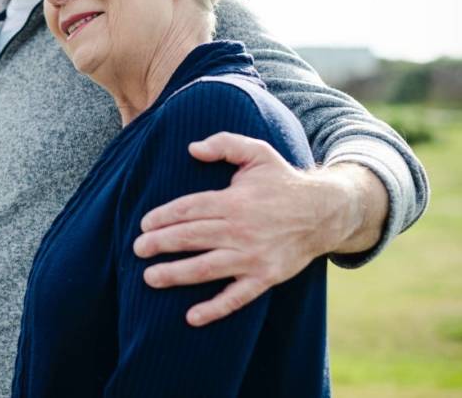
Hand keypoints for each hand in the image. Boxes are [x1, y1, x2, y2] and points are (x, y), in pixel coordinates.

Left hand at [133, 132, 357, 326]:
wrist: (324, 212)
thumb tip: (192, 148)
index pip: (188, 209)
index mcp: (234, 201)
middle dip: (159, 244)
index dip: (163, 217)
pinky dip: (214, 309)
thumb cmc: (282, 181)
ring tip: (149, 278)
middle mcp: (240, 230)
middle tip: (137, 249)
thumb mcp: (257, 152)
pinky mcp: (265, 277)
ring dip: (175, 274)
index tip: (143, 224)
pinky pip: (237, 297)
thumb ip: (225, 143)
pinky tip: (191, 317)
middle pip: (190, 238)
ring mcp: (252, 256)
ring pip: (206, 268)